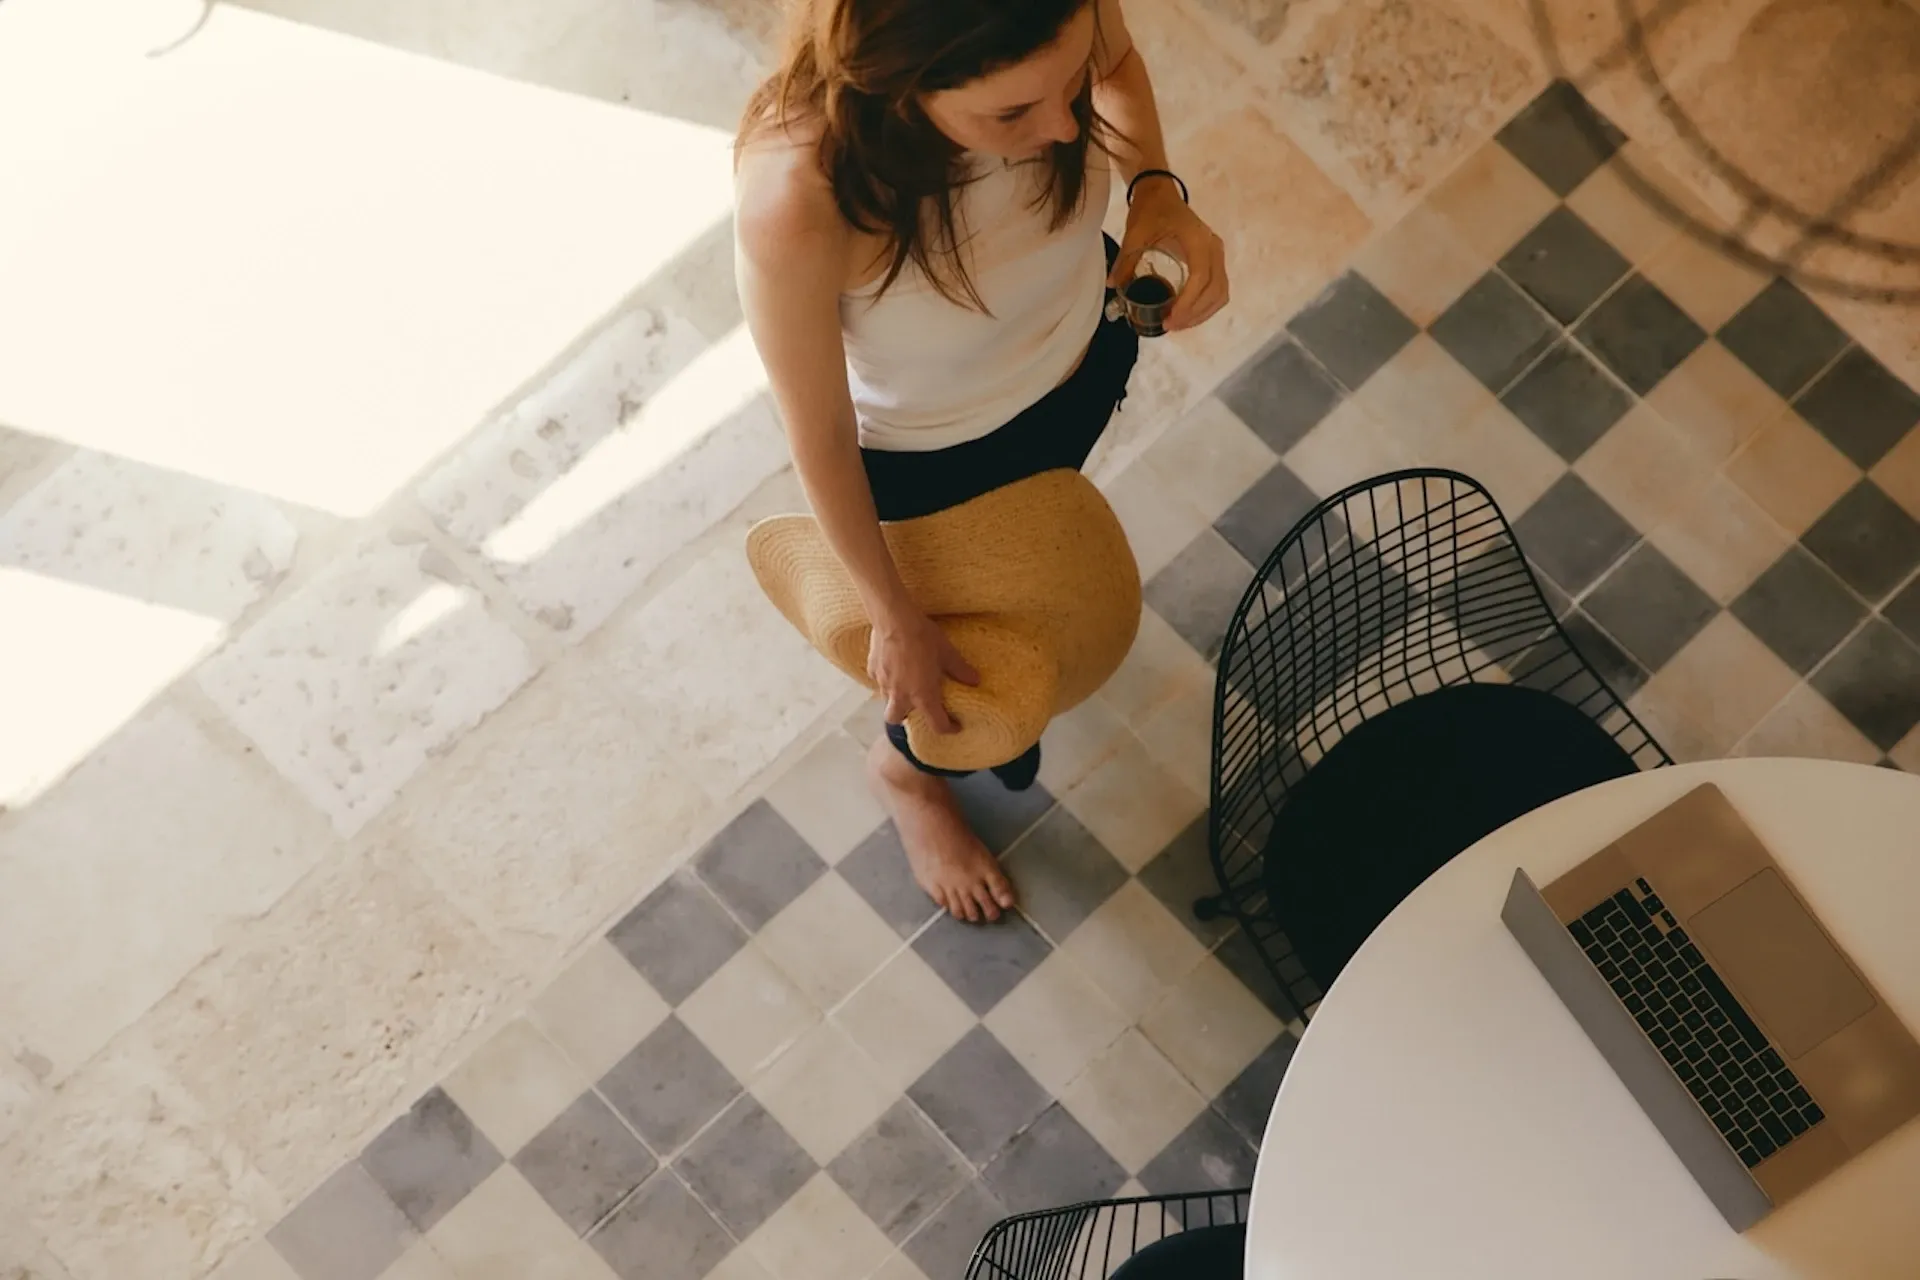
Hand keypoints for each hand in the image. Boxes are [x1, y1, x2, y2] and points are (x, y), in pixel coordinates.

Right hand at [870, 608, 979, 733]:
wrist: (894, 619)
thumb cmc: (923, 637)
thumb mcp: (947, 653)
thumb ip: (961, 670)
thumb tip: (975, 680)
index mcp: (922, 696)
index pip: (936, 724)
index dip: (948, 728)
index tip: (954, 726)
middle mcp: (900, 695)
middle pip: (896, 719)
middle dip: (905, 717)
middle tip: (917, 705)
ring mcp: (883, 683)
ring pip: (886, 700)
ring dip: (895, 698)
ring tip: (904, 684)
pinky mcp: (872, 669)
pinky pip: (878, 681)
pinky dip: (886, 679)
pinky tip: (893, 667)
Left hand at [1109, 181, 1228, 331]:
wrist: (1161, 192)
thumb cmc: (1151, 209)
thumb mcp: (1135, 233)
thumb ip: (1125, 260)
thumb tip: (1113, 286)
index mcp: (1198, 240)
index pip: (1200, 278)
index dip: (1188, 303)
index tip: (1170, 319)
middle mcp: (1213, 248)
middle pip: (1215, 290)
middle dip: (1194, 313)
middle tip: (1170, 326)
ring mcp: (1216, 253)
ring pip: (1220, 292)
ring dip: (1202, 313)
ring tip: (1178, 324)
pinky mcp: (1213, 259)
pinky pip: (1217, 288)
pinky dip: (1205, 305)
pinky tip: (1186, 314)